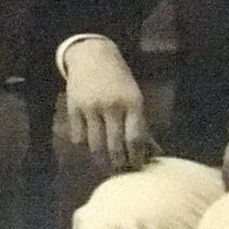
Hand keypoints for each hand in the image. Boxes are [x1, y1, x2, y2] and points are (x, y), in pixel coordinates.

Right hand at [63, 35, 154, 171]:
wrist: (92, 55)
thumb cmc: (119, 80)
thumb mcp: (135, 98)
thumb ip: (142, 126)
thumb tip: (155, 153)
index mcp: (132, 103)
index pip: (135, 139)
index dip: (137, 158)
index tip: (138, 168)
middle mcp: (111, 106)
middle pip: (114, 146)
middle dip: (119, 165)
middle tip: (121, 173)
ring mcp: (90, 108)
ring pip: (95, 146)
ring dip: (101, 161)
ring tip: (106, 167)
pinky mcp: (73, 108)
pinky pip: (78, 138)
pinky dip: (85, 147)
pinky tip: (91, 151)